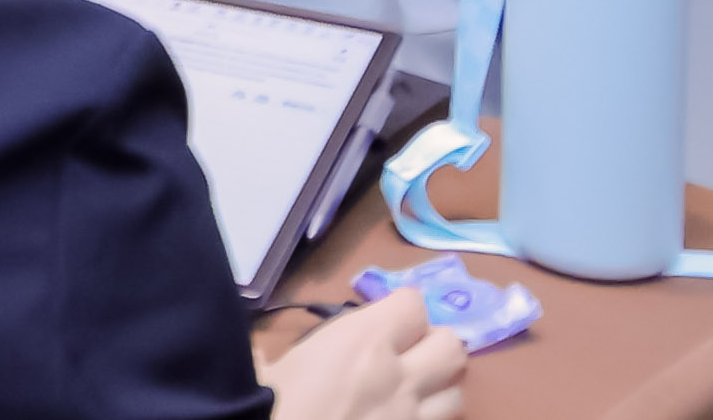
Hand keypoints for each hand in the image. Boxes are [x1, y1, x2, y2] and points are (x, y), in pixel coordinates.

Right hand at [265, 291, 465, 419]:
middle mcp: (400, 377)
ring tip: (412, 393)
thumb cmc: (271, 410)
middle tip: (408, 353)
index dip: (401, 308)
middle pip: (450, 345)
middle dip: (433, 345)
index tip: (383, 318)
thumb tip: (257, 354)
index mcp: (362, 342)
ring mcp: (412, 419)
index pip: (413, 304)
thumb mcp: (262, 374)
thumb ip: (270, 357)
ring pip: (456, 394)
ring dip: (438, 390)